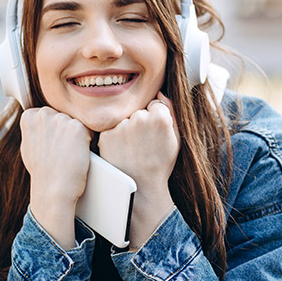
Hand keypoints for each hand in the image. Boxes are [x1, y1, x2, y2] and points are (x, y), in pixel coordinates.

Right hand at [20, 106, 91, 247]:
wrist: (53, 190)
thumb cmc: (42, 172)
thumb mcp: (28, 146)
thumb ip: (34, 130)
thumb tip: (39, 119)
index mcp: (30, 117)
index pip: (49, 115)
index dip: (54, 130)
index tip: (52, 145)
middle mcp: (44, 114)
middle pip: (63, 116)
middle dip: (66, 130)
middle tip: (63, 151)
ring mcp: (61, 120)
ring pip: (76, 122)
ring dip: (77, 135)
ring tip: (70, 154)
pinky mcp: (77, 128)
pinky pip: (88, 130)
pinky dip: (87, 142)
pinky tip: (80, 154)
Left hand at [98, 92, 179, 246]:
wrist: (142, 187)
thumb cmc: (160, 163)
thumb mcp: (175, 138)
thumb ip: (171, 111)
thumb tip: (160, 92)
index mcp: (160, 117)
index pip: (154, 104)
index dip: (154, 119)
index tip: (154, 135)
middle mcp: (140, 118)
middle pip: (137, 111)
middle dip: (139, 123)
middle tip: (142, 144)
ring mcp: (121, 126)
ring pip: (123, 119)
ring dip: (125, 129)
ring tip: (132, 150)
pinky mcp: (106, 135)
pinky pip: (110, 129)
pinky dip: (114, 138)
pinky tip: (122, 152)